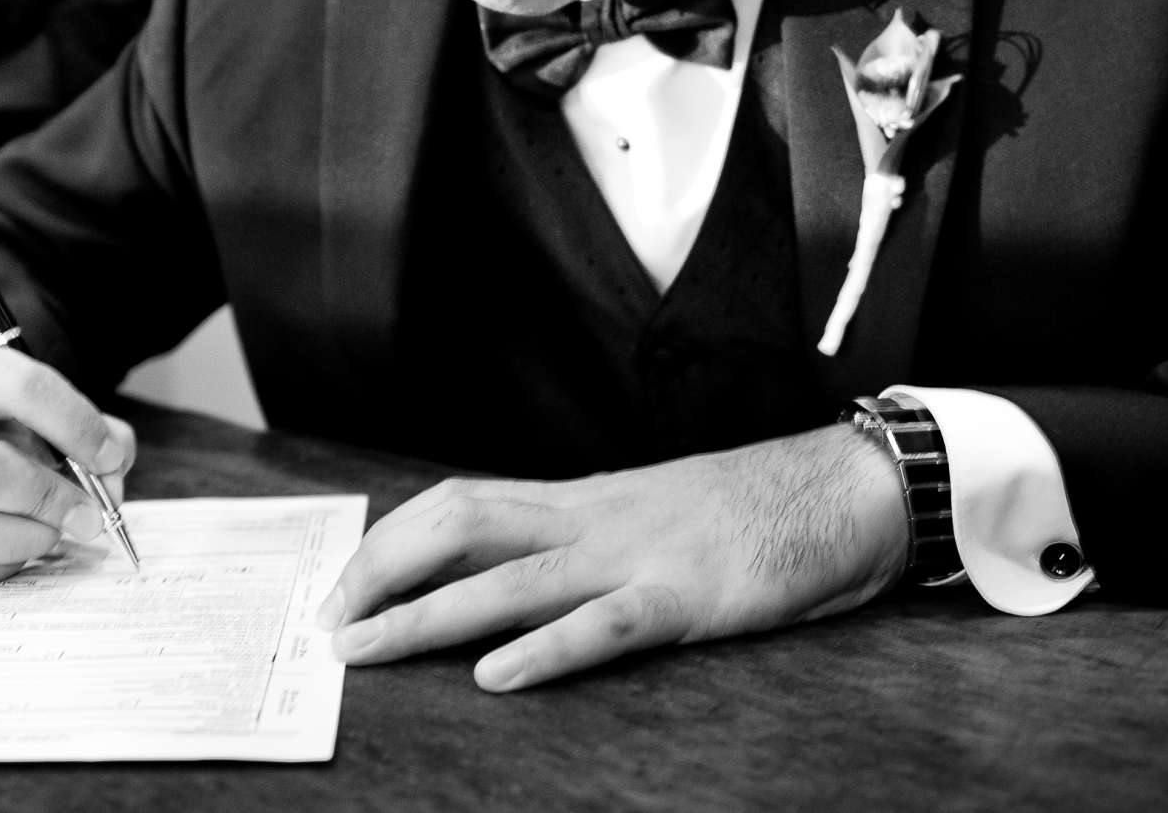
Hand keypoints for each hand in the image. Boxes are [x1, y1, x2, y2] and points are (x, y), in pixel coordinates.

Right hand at [0, 340, 136, 587]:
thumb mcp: (19, 388)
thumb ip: (80, 424)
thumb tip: (112, 481)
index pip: (24, 389)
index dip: (77, 426)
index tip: (109, 457)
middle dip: (49, 499)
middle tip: (88, 514)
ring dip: (27, 540)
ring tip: (54, 530)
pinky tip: (17, 545)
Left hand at [317, 422, 908, 691]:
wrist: (840, 488)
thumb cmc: (747, 511)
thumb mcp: (648, 515)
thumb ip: (584, 538)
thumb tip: (513, 572)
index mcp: (581, 500)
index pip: (460, 504)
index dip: (392, 542)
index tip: (342, 585)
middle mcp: (593, 518)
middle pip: (460, 526)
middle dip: (382, 571)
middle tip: (327, 622)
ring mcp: (637, 554)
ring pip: (511, 579)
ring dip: (428, 616)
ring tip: (368, 647)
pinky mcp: (686, 596)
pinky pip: (603, 625)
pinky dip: (545, 651)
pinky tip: (497, 679)